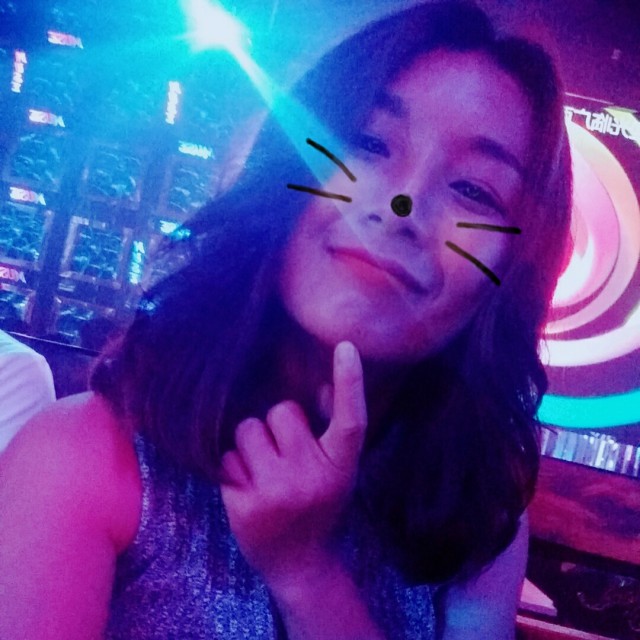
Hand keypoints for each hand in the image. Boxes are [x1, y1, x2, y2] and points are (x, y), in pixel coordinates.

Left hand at [220, 341, 366, 584]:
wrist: (300, 565)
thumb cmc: (319, 507)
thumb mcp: (338, 473)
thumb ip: (330, 436)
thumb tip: (318, 388)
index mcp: (340, 466)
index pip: (351, 420)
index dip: (350, 382)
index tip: (346, 347)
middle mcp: (311, 477)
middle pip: (281, 411)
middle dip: (277, 425)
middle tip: (284, 455)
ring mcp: (276, 491)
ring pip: (248, 429)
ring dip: (251, 443)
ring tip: (264, 470)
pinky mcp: (243, 504)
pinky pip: (227, 457)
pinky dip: (233, 467)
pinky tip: (248, 488)